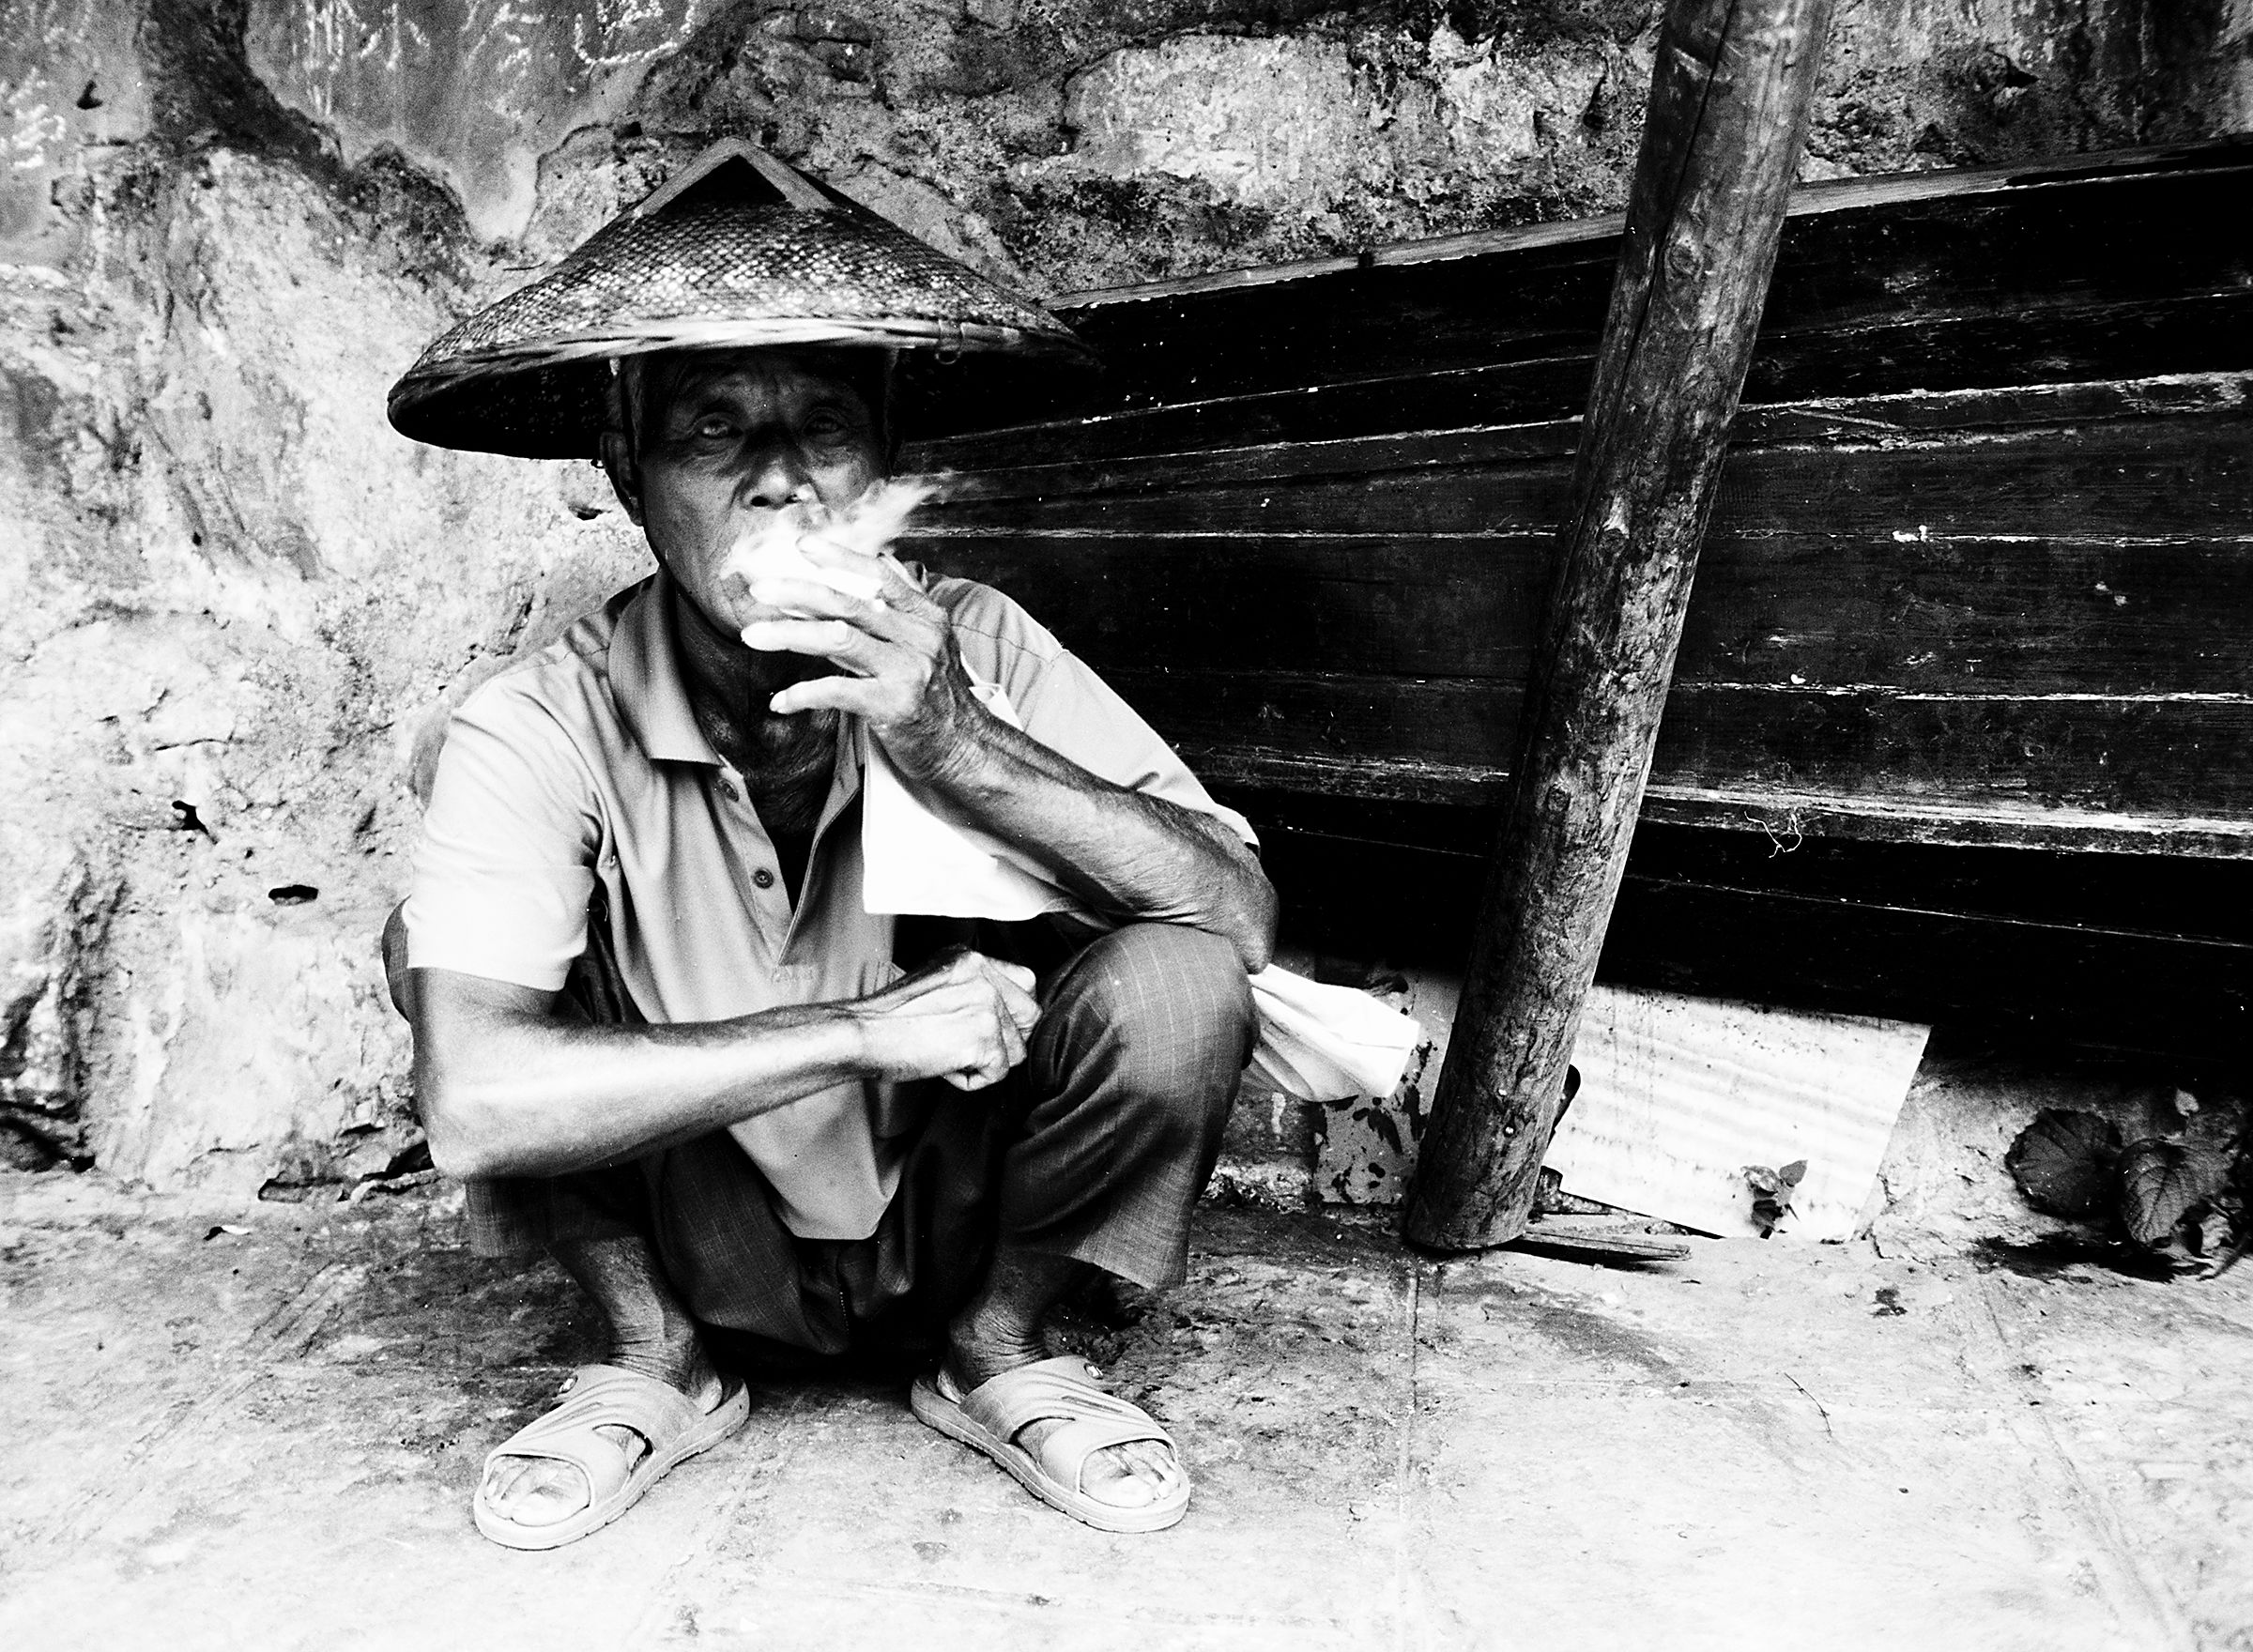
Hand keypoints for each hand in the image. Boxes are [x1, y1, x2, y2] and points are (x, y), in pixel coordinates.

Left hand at [737, 540, 979, 779]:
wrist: (965, 746)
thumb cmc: (938, 694)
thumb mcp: (931, 640)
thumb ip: (903, 602)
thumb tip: (882, 560)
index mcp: (925, 616)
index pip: (879, 575)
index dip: (839, 557)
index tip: (801, 545)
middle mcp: (918, 637)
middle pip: (849, 601)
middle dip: (798, 591)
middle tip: (760, 591)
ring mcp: (908, 670)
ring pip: (838, 638)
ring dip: (789, 634)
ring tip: (753, 636)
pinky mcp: (894, 705)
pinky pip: (837, 691)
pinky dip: (802, 694)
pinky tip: (779, 702)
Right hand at [852, 948, 1039, 1091]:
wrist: (862, 1033)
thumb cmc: (889, 1017)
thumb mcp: (936, 980)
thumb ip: (972, 986)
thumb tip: (1004, 1009)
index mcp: (972, 958)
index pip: (1026, 982)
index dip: (1012, 1012)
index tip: (991, 1026)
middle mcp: (984, 976)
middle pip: (1030, 1017)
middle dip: (1005, 1040)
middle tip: (968, 1045)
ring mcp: (986, 1005)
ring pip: (1016, 1050)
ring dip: (985, 1061)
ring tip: (948, 1053)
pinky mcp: (982, 1038)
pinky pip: (997, 1073)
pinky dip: (970, 1080)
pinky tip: (944, 1065)